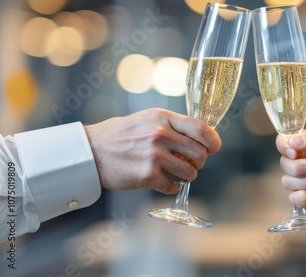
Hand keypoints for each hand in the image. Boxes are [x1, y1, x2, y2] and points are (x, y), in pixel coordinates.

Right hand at [84, 108, 221, 194]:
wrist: (91, 151)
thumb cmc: (120, 135)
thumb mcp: (147, 119)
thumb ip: (171, 125)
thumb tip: (199, 136)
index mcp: (163, 118)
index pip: (201, 128)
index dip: (213, 141)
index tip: (214, 148)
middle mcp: (161, 135)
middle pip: (200, 154)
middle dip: (199, 162)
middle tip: (191, 163)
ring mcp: (154, 156)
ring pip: (190, 172)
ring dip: (187, 176)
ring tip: (175, 173)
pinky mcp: (147, 176)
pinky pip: (173, 186)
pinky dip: (171, 187)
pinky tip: (163, 182)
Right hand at [276, 128, 305, 224]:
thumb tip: (293, 140)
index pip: (285, 142)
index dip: (285, 146)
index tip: (294, 152)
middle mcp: (304, 164)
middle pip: (284, 163)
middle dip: (298, 168)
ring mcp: (304, 183)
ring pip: (286, 182)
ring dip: (304, 183)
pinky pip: (293, 199)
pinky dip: (305, 197)